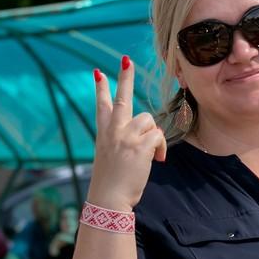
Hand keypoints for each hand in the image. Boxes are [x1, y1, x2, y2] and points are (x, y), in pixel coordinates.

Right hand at [85, 56, 166, 211]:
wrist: (108, 198)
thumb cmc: (112, 183)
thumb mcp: (111, 158)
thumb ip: (124, 142)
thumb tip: (147, 134)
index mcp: (104, 134)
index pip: (102, 106)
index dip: (101, 89)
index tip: (97, 73)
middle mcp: (113, 131)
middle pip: (122, 98)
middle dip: (124, 77)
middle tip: (126, 60)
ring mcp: (125, 136)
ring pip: (148, 119)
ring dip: (154, 135)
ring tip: (151, 153)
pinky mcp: (139, 145)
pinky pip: (158, 135)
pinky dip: (161, 148)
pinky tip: (157, 160)